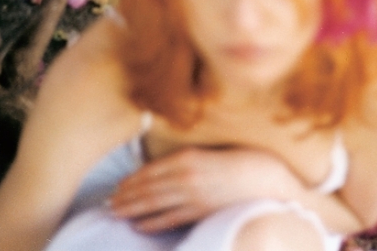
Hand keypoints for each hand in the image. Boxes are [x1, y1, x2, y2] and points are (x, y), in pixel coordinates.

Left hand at [109, 146, 304, 232]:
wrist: (268, 177)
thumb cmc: (243, 157)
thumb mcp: (212, 150)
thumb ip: (189, 158)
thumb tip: (167, 167)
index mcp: (188, 157)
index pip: (150, 171)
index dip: (131, 180)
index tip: (118, 185)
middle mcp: (186, 176)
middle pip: (148, 189)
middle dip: (126, 196)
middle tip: (108, 202)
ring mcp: (194, 196)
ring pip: (155, 204)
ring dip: (133, 209)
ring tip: (116, 212)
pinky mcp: (202, 212)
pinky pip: (172, 219)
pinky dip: (152, 223)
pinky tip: (140, 226)